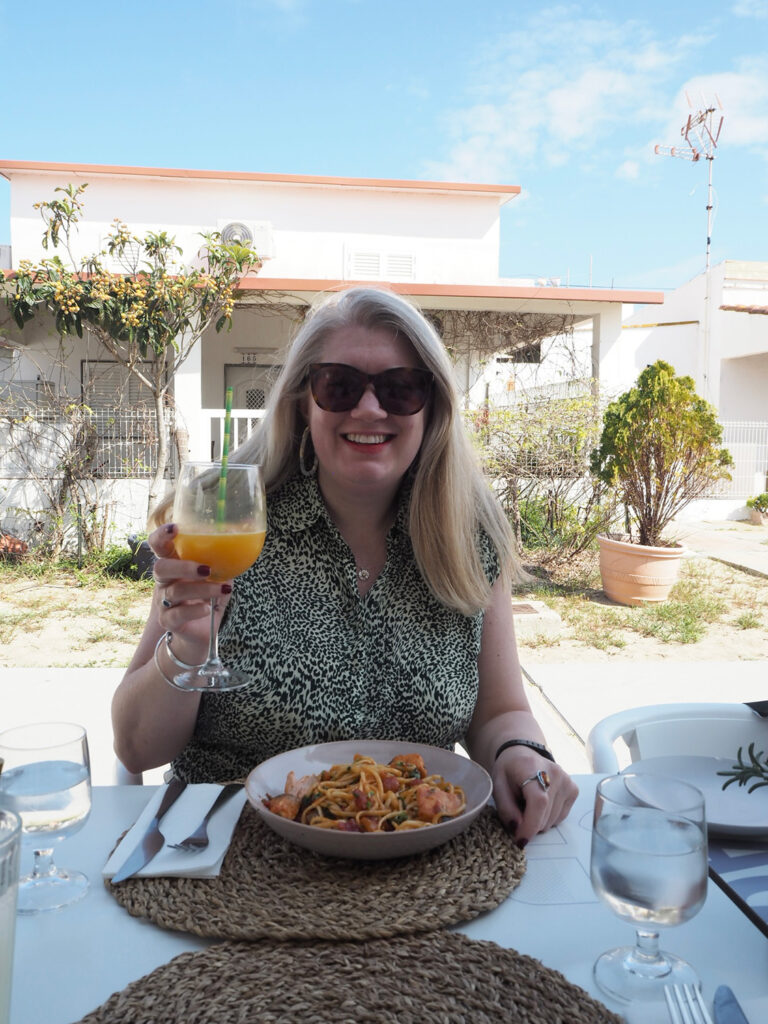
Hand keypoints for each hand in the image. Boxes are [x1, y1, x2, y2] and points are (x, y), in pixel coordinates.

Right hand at [149, 523, 233, 662]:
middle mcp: (165, 581)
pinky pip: (177, 614)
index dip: (161, 535)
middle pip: (160, 568)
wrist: (202, 632)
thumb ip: (224, 562)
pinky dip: (195, 610)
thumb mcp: (218, 577)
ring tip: (223, 590)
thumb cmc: (209, 598)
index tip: (175, 528)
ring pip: (175, 592)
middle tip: (206, 569)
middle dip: (183, 566)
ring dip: (202, 589)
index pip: (159, 546)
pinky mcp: (168, 621)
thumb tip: (243, 542)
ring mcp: (163, 602)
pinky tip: (208, 609)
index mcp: (174, 564)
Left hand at [492, 748, 577, 847]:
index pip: (539, 802)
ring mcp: (567, 781)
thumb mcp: (497, 787)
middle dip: (529, 824)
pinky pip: (561, 817)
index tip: (520, 840)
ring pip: (553, 821)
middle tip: (518, 811)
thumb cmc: (508, 771)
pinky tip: (541, 804)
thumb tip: (518, 829)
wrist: (521, 754)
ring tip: (528, 803)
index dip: (530, 825)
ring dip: (538, 821)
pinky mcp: (573, 789)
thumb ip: (506, 809)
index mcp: (532, 768)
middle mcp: (555, 773)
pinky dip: (548, 818)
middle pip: (545, 816)